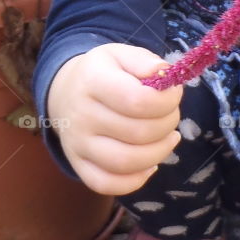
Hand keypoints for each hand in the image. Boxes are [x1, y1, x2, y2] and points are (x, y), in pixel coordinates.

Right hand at [46, 44, 182, 195]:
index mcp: (92, 81)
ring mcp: (77, 144)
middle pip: (138, 133)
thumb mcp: (120, 54)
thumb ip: (144, 61)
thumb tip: (163, 73)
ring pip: (126, 163)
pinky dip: (136, 180)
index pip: (138, 100)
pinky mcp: (78, 165)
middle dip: (168, 124)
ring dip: (159, 153)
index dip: (167, 101)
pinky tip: (149, 163)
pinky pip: (107, 184)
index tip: (174, 93)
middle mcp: (81, 115)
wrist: (65, 91)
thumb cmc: (103, 72)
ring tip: (169, 138)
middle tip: (172, 114)